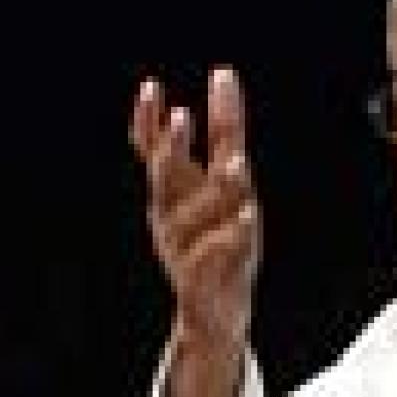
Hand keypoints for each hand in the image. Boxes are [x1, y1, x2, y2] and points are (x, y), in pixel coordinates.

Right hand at [131, 65, 259, 354]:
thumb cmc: (215, 241)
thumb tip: (217, 81)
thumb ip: (221, 136)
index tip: (151, 86)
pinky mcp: (204, 277)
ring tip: (237, 164)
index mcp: (172, 192)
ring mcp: (184, 247)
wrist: (210, 315)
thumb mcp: (216, 186)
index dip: (149, 120)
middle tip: (182, 116)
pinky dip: (233, 235)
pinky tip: (247, 218)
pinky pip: (219, 253)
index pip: (155, 150)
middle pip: (167, 176)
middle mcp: (172, 215)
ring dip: (216, 187)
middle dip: (174, 148)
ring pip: (198, 214)